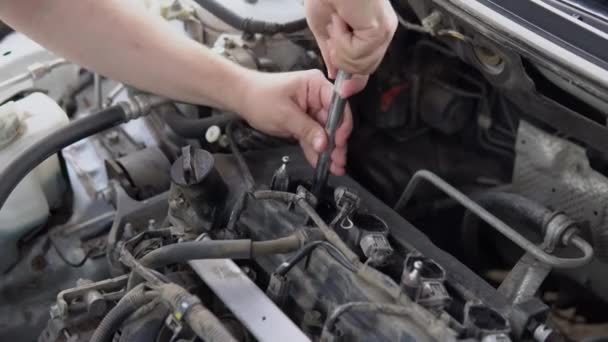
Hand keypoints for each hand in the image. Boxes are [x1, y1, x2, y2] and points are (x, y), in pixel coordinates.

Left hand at [237, 69, 351, 175]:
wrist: (242, 98)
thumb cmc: (260, 97)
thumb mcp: (284, 114)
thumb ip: (306, 129)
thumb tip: (324, 143)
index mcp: (316, 85)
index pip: (337, 105)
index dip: (341, 124)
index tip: (338, 141)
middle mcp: (318, 96)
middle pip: (334, 121)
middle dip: (336, 142)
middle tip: (338, 160)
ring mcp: (312, 110)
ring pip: (325, 133)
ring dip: (329, 150)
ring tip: (334, 166)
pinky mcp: (305, 122)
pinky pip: (313, 138)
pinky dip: (316, 150)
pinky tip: (321, 162)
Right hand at [305, 0, 397, 95]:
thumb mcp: (325, 30)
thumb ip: (333, 55)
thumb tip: (336, 75)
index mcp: (372, 30)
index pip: (367, 65)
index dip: (353, 79)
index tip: (342, 91)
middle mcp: (382, 31)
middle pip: (365, 69)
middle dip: (343, 59)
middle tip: (333, 35)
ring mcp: (383, 30)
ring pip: (360, 65)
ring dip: (341, 47)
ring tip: (338, 23)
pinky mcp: (379, 29)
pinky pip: (357, 54)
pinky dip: (342, 40)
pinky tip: (341, 20)